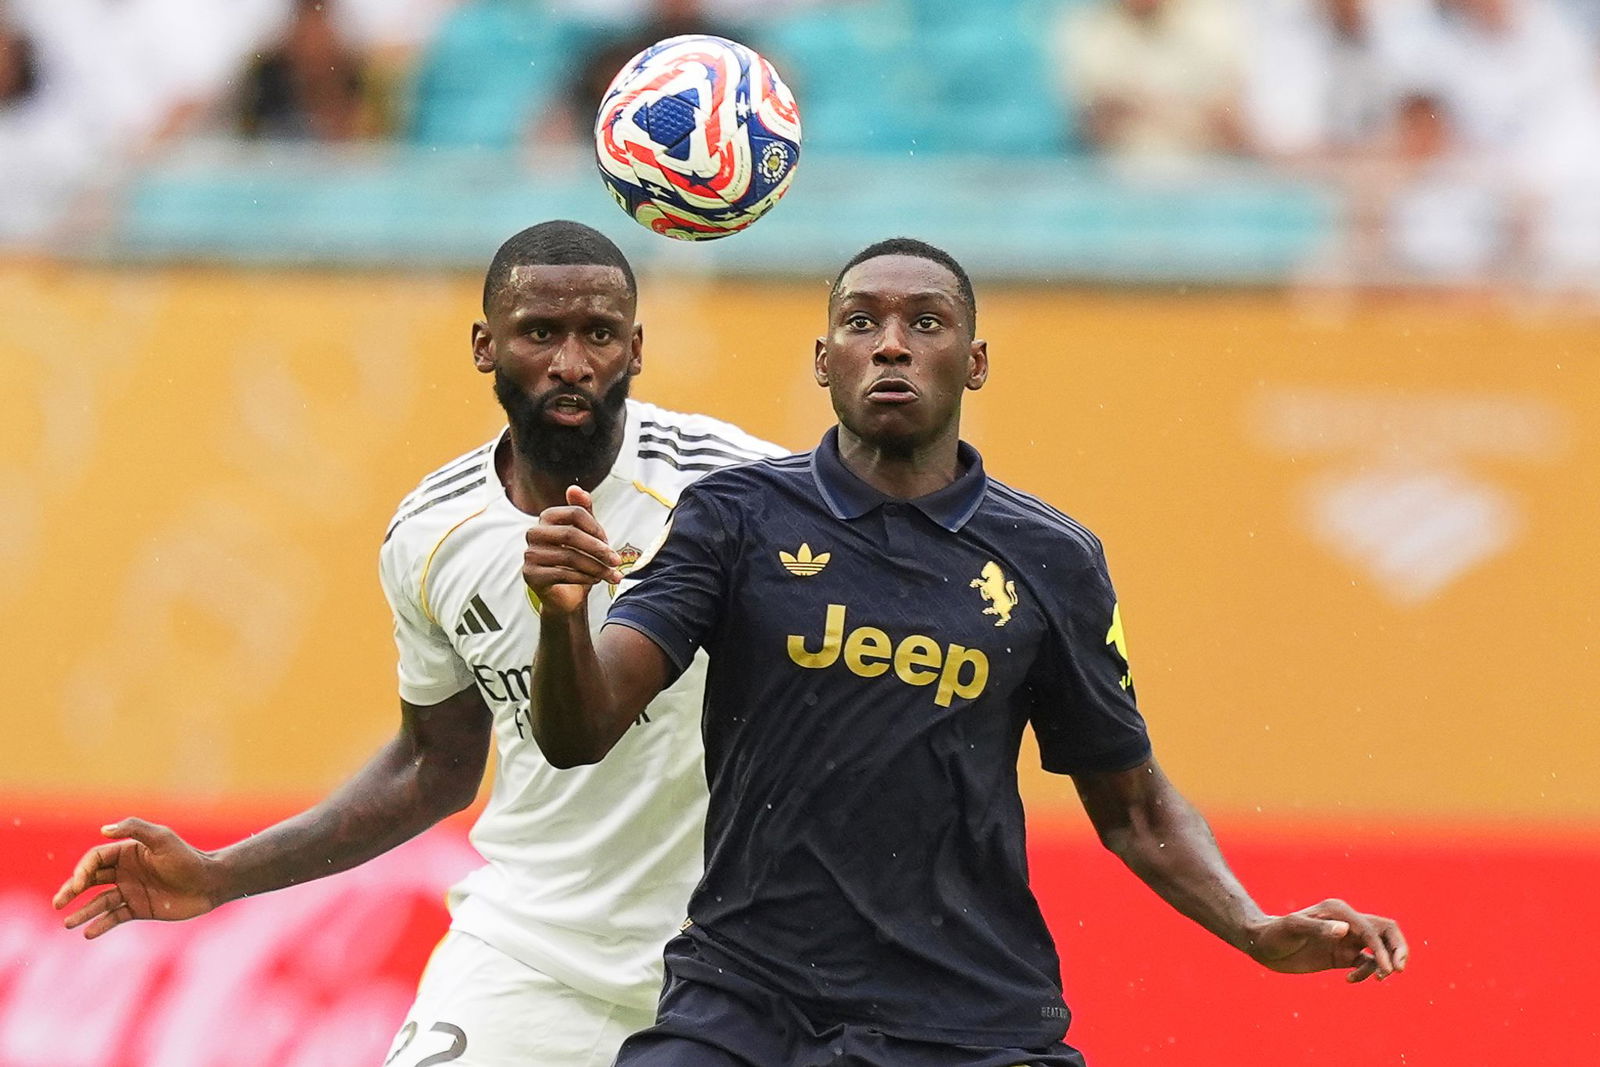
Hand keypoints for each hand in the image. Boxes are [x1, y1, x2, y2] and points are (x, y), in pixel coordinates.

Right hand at [52, 818, 227, 938]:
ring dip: (82, 912)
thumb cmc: (187, 858)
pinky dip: (100, 925)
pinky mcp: (138, 909)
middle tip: (59, 902)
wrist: (209, 883)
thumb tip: (103, 830)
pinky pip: (113, 918)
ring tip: (67, 923)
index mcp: (127, 852)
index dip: (83, 870)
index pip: (95, 860)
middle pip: (90, 881)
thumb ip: (134, 829)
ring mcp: (130, 891)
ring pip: (98, 902)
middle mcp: (125, 872)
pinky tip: (88, 933)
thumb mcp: (162, 839)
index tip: (80, 882)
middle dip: (72, 890)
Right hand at [522, 485, 622, 614]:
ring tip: (611, 574)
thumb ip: (584, 512)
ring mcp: (530, 554)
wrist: (566, 597)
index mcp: (547, 518)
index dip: (596, 527)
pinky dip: (584, 577)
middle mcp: (534, 533)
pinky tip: (595, 580)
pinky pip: (562, 573)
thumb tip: (575, 487)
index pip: (575, 513)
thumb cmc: (578, 563)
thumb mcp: (586, 536)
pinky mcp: (530, 575)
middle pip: (570, 534)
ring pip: (569, 556)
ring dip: (596, 567)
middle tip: (616, 561)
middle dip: (598, 549)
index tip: (609, 542)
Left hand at [1244, 899, 1408, 982]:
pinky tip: (1350, 980)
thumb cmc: (1274, 933)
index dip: (1381, 948)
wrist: (1262, 945)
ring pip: (1380, 948)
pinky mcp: (1342, 956)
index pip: (1370, 928)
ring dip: (1385, 963)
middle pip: (1386, 931)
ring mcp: (1346, 940)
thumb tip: (1345, 929)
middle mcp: (1346, 923)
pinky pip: (1366, 963)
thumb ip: (1317, 927)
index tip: (1385, 970)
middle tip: (1398, 969)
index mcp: (1338, 911)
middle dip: (1398, 948)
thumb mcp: (1292, 928)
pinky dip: (1366, 973)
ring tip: (1378, 979)